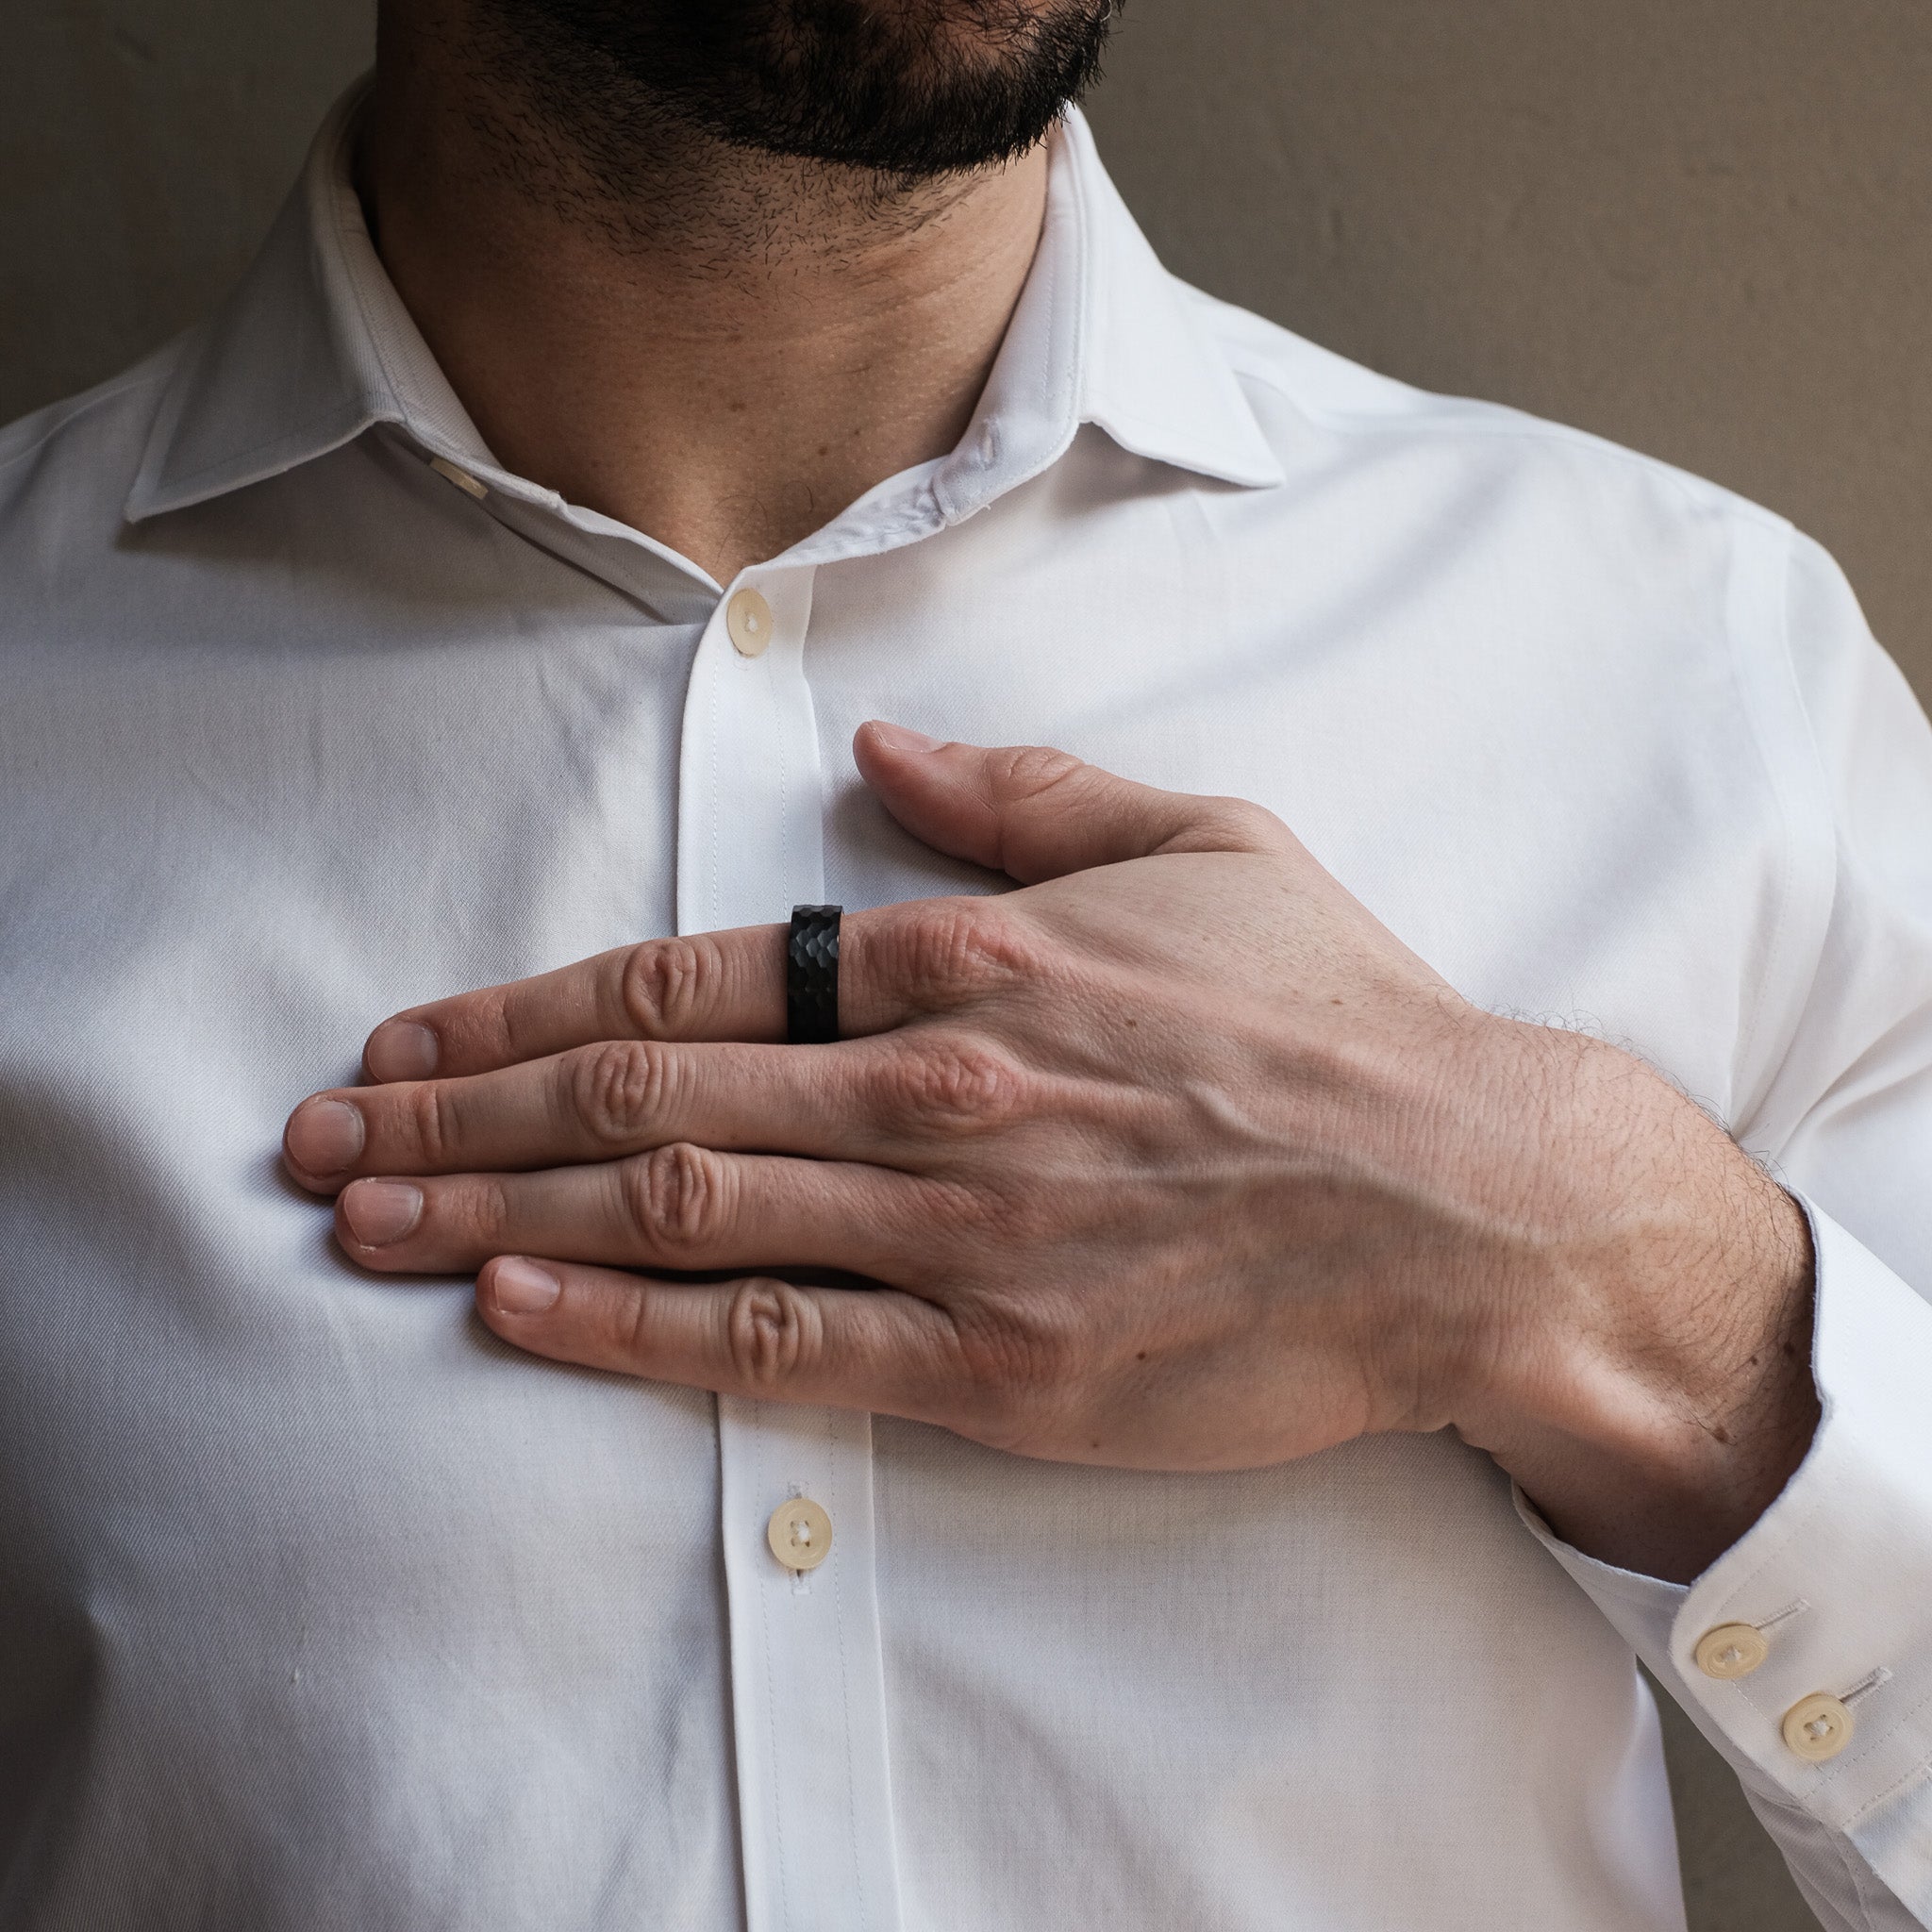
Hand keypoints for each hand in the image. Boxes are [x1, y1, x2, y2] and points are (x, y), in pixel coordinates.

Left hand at [284, 725, 1817, 1579]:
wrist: (1468, 1203)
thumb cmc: (1337, 1019)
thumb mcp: (1201, 840)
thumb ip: (1024, 798)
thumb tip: (889, 749)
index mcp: (969, 960)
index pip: (690, 981)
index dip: (528, 1011)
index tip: (417, 1034)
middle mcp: (933, 1089)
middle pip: (640, 1102)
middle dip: (460, 1115)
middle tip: (323, 1135)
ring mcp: (959, 1232)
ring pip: (676, 1219)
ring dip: (496, 1216)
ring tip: (361, 1218)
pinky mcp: (1001, 1362)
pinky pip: (778, 1346)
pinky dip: (629, 1333)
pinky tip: (513, 1317)